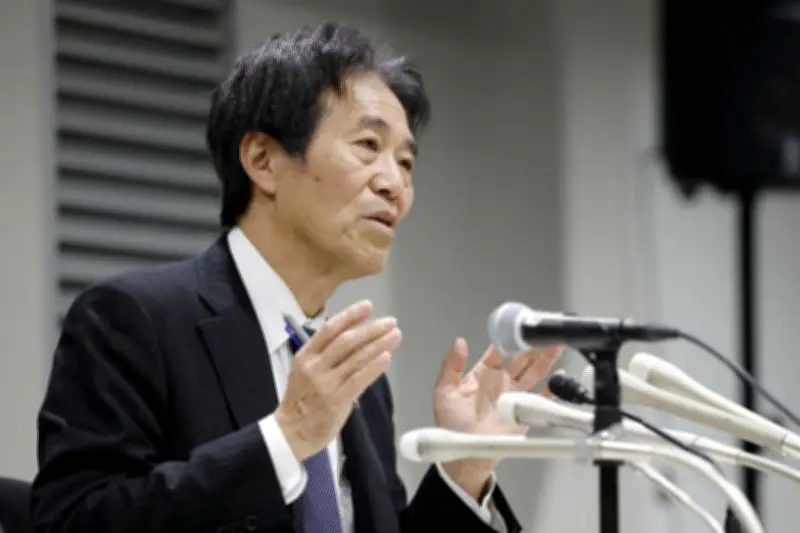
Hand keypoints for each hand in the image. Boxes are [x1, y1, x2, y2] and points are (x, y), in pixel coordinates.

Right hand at [275, 300, 401, 460]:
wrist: (291, 432)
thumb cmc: (302, 400)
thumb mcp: (305, 371)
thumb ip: (326, 355)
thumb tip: (356, 336)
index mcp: (305, 356)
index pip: (329, 330)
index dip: (350, 316)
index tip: (368, 306)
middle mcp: (315, 367)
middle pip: (346, 341)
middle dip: (371, 329)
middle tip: (390, 322)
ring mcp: (325, 384)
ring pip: (356, 358)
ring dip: (379, 344)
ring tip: (395, 335)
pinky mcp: (337, 400)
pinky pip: (359, 379)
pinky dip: (374, 366)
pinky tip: (387, 357)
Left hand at [433, 339, 561, 497]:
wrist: (463, 453)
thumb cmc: (451, 422)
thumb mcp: (444, 391)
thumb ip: (451, 366)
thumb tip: (458, 342)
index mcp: (483, 374)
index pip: (497, 353)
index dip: (506, 340)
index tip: (515, 329)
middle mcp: (501, 382)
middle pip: (520, 359)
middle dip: (531, 346)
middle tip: (541, 331)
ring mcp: (514, 396)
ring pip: (533, 373)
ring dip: (545, 360)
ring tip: (555, 345)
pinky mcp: (524, 412)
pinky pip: (541, 398)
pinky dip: (552, 389)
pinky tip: (560, 377)